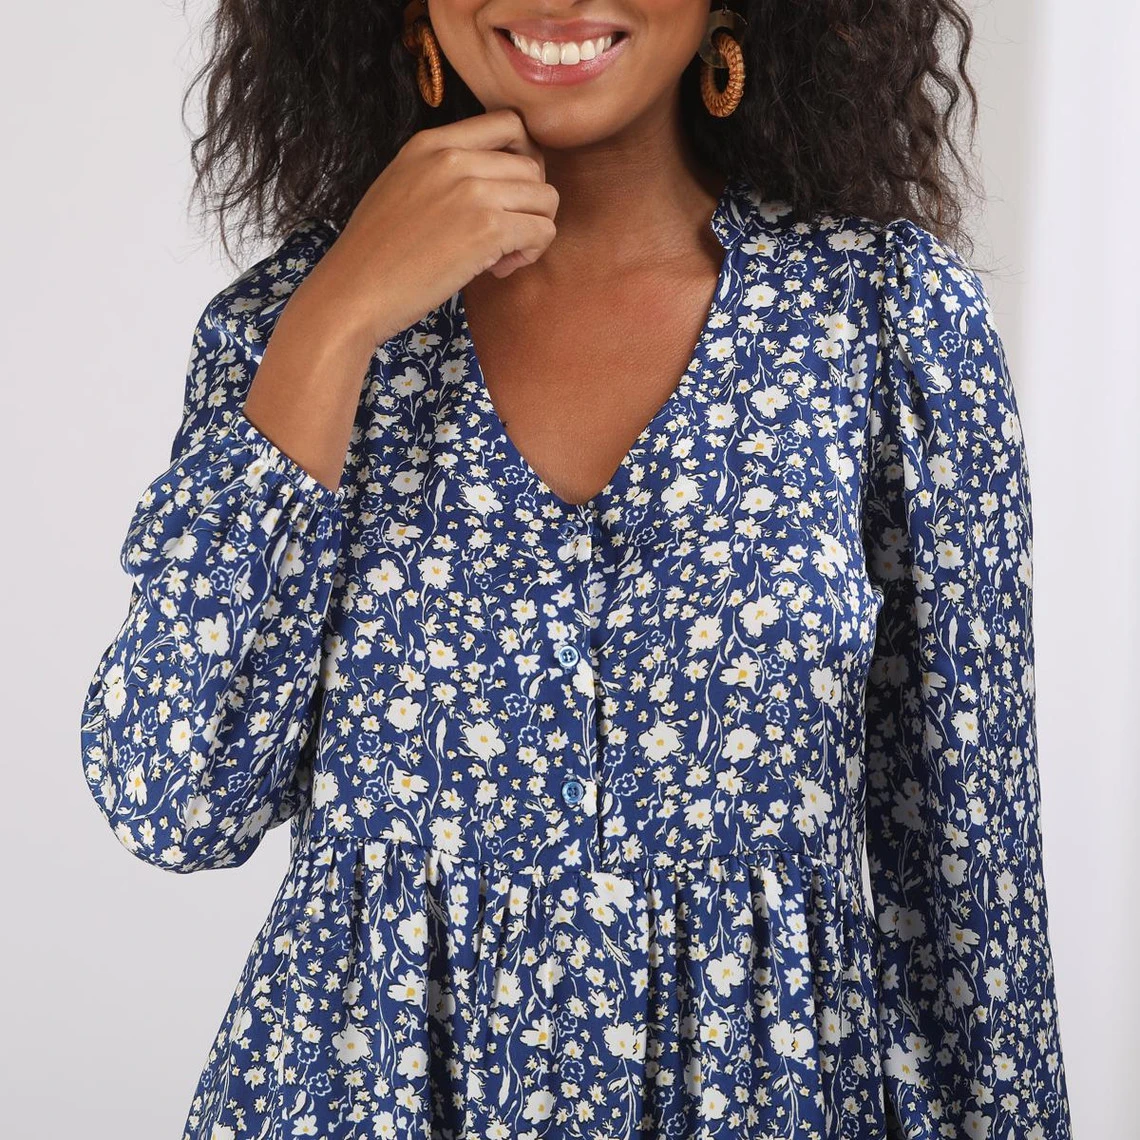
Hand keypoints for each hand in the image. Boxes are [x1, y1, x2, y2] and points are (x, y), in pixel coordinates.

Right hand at [299, 107, 557, 347]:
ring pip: (546, 197)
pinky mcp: (488, 230)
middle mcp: (455, 158)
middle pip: (532, 166)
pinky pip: (543, 231)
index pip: (509, 124)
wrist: (354, 292)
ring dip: (534, 230)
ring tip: (501, 255)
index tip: (507, 195)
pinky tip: (499, 269)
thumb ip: (443, 173)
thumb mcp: (401, 186)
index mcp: (432, 142)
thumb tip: (496, 184)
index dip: (522, 160)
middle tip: (501, 238)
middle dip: (528, 204)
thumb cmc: (375, 254)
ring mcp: (473, 191)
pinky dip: (531, 253)